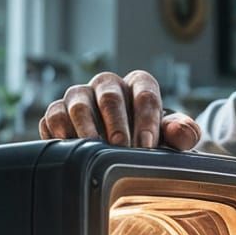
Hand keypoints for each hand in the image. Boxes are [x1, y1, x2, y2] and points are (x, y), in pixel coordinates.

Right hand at [38, 70, 200, 149]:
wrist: (118, 146)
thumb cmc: (148, 137)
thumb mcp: (171, 137)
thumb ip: (183, 132)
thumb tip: (179, 131)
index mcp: (138, 85)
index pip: (145, 94)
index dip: (147, 119)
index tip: (147, 145)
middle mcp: (107, 85)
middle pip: (110, 96)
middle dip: (116, 123)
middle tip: (121, 147)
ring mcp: (80, 97)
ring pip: (78, 104)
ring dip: (87, 128)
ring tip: (95, 149)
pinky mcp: (57, 111)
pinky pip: (52, 116)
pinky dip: (58, 132)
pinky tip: (70, 148)